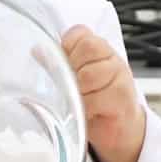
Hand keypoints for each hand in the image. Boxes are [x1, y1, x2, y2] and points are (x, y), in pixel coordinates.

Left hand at [62, 25, 145, 161]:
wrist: (118, 128)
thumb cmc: (96, 101)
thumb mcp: (74, 79)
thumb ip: (58, 64)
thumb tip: (38, 51)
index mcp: (99, 49)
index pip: (81, 33)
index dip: (68, 47)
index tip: (65, 64)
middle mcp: (112, 58)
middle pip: (87, 49)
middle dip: (72, 70)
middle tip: (73, 87)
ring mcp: (120, 76)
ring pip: (88, 75)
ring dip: (77, 92)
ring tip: (79, 101)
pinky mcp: (121, 97)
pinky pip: (94, 99)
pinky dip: (84, 108)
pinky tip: (87, 112)